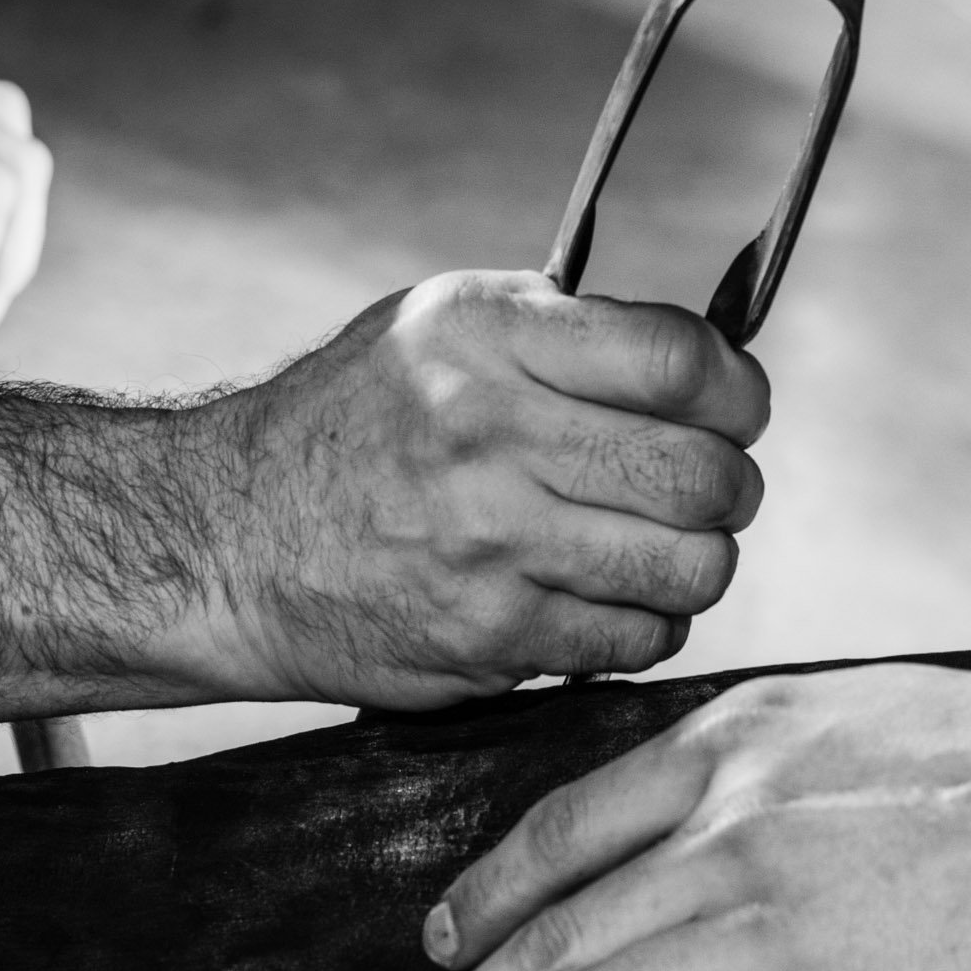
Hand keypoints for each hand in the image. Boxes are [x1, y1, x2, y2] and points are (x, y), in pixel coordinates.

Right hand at [189, 270, 768, 707]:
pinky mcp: (488, 636)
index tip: (735, 412)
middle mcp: (489, 434)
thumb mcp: (439, 328)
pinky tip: (605, 604)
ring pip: (689, 571)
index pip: (682, 363)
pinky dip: (644, 628)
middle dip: (730, 489)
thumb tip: (715, 376)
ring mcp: (490, 544)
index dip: (740, 395)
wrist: (230, 542)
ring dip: (696, 566)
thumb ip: (568, 338)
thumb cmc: (355, 427)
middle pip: (702, 476)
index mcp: (487, 334)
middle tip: (709, 495)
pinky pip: (634, 642)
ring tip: (659, 553)